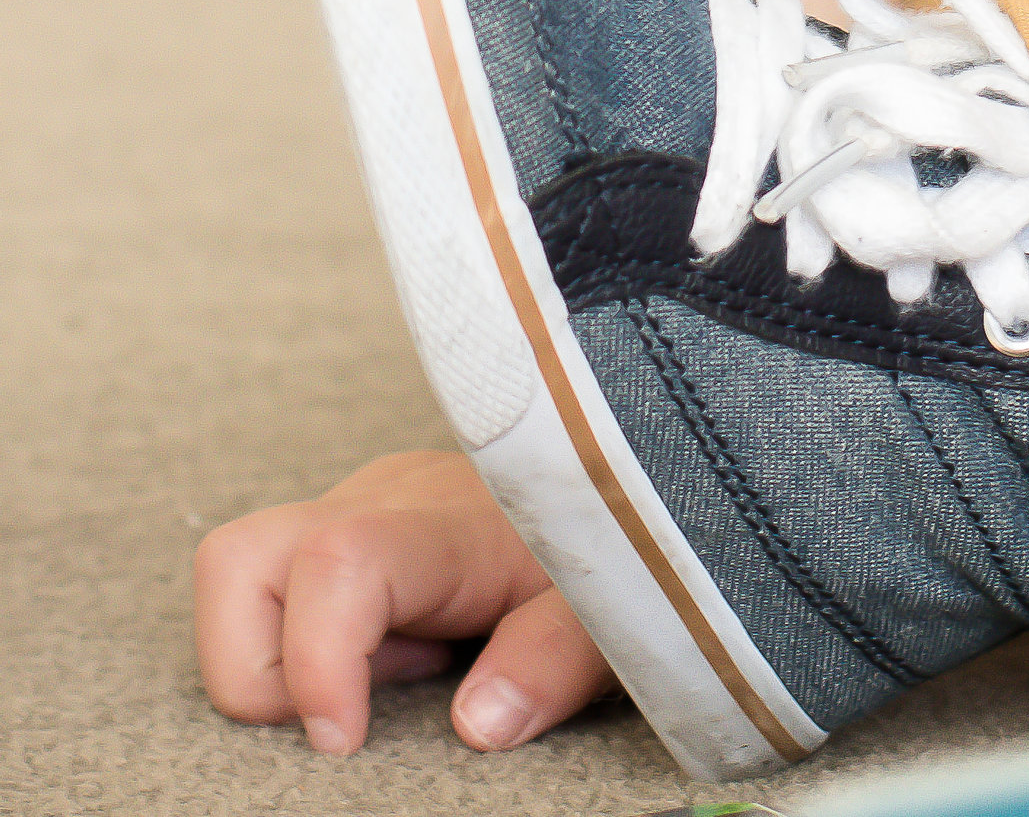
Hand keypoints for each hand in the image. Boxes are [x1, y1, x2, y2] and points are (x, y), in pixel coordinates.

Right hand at [194, 445, 614, 753]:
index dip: (315, 663)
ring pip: (236, 574)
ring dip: (279, 657)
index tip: (345, 742)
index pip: (337, 560)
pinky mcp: (342, 524)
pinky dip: (301, 645)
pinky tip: (390, 654)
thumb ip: (551, 663)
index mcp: (443, 521)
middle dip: (259, 668)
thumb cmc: (609, 542)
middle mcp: (377, 500)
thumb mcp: (610, 611)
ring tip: (390, 672)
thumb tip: (476, 724)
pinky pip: (269, 589)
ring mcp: (350, 505)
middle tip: (364, 703)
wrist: (612, 466)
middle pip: (237, 560)